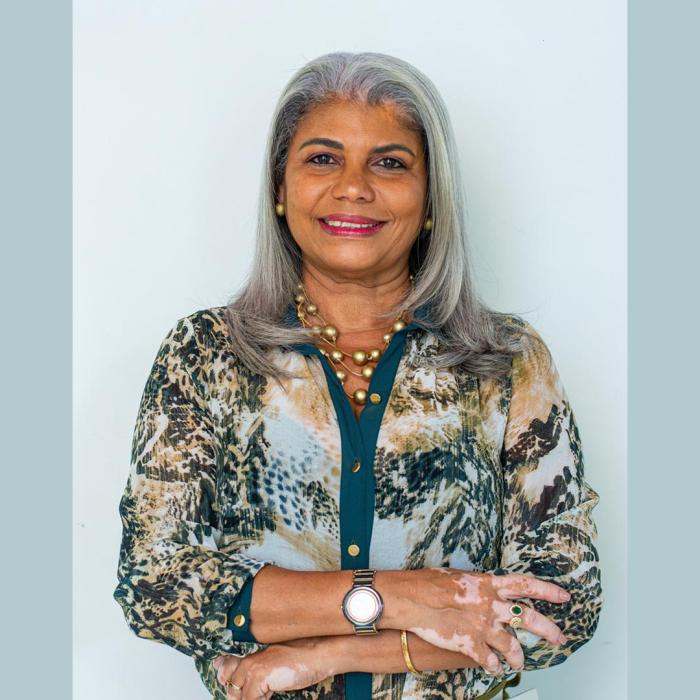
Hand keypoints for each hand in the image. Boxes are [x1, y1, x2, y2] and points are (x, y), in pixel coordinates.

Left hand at [212, 637, 337, 699]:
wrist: (317, 653)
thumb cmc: (300, 659)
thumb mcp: (273, 665)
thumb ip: (254, 670)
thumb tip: (231, 673)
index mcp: (251, 654)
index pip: (225, 667)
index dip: (227, 677)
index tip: (233, 681)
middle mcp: (248, 658)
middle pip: (230, 685)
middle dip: (242, 694)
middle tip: (263, 689)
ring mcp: (253, 667)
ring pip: (238, 695)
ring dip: (253, 697)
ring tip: (270, 689)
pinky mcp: (260, 676)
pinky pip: (249, 699)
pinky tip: (273, 691)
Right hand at [400, 568, 569, 675]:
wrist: (413, 598)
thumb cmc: (431, 582)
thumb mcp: (462, 577)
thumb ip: (481, 586)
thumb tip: (491, 590)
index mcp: (490, 584)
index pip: (527, 585)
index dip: (548, 591)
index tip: (564, 596)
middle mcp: (491, 605)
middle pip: (530, 618)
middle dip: (549, 630)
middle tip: (560, 638)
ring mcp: (483, 626)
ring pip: (513, 646)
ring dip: (519, 656)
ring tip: (520, 663)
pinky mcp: (471, 645)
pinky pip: (490, 661)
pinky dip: (494, 666)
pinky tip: (495, 667)